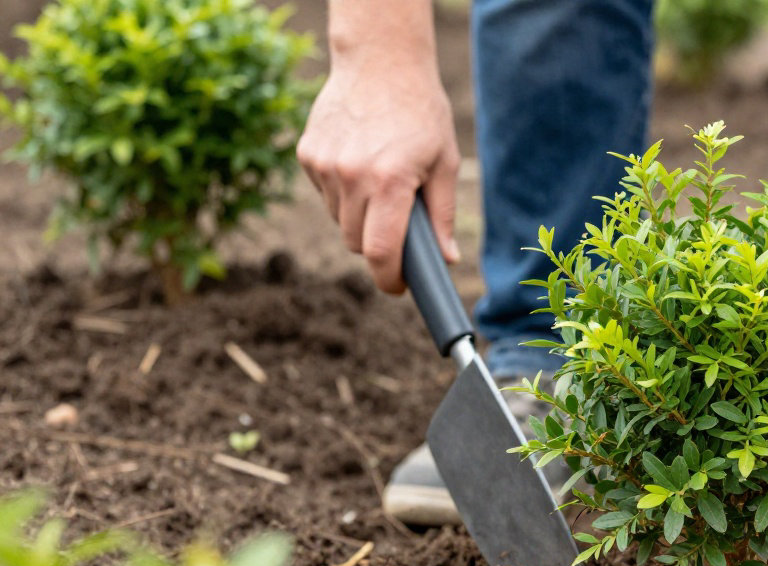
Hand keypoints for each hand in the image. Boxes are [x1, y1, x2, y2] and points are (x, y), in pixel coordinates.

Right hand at [297, 53, 459, 293]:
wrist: (381, 61)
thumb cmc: (422, 113)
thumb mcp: (445, 163)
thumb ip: (442, 216)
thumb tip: (447, 259)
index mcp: (389, 182)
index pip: (379, 252)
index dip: (389, 279)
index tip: (398, 287)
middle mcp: (350, 176)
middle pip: (356, 242)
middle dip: (378, 246)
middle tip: (399, 228)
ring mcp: (324, 165)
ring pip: (339, 220)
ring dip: (359, 217)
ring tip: (381, 183)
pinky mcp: (307, 154)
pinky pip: (325, 194)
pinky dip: (342, 192)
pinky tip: (360, 163)